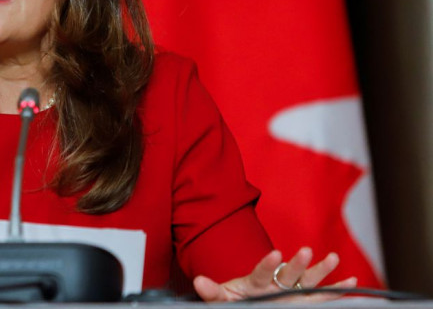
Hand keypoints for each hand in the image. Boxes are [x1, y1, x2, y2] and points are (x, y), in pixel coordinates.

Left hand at [192, 247, 357, 301]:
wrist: (246, 299)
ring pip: (307, 279)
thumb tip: (198, 282)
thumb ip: (212, 291)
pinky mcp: (301, 299)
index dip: (267, 263)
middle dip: (297, 263)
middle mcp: (276, 282)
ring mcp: (290, 290)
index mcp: (255, 281)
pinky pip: (320, 296)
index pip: (261, 272)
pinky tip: (352, 282)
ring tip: (333, 257)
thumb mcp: (221, 297)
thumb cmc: (234, 298)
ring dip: (320, 270)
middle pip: (288, 273)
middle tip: (306, 250)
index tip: (275, 253)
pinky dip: (336, 290)